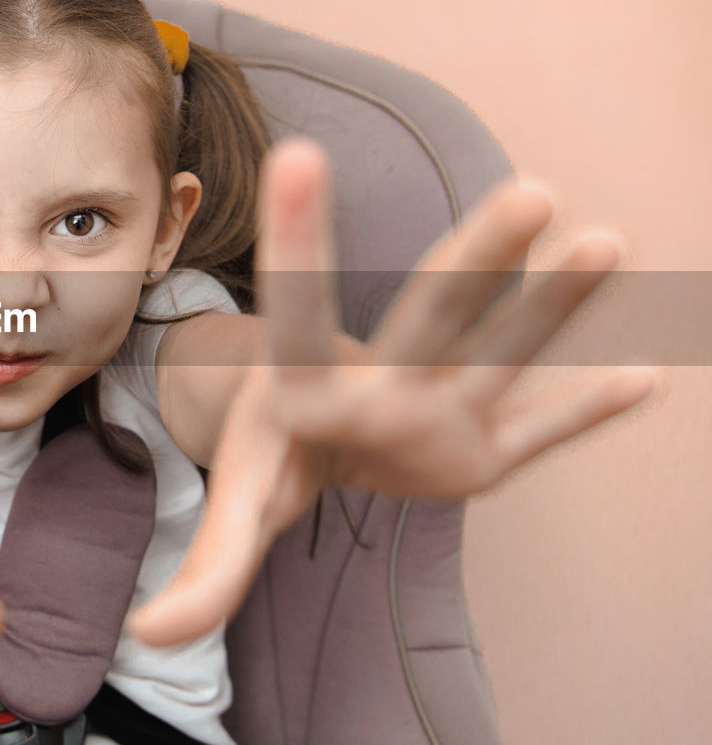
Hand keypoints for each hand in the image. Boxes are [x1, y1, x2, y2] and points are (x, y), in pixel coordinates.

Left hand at [127, 136, 660, 645]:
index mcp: (307, 386)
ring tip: (604, 240)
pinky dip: (583, 415)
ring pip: (499, 351)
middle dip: (479, 261)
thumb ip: (205, 572)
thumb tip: (148, 634)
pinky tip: (639, 383)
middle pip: (431, 317)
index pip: (294, 308)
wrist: (321, 439)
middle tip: (533, 195)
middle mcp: (382, 382)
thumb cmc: (277, 454)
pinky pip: (539, 430)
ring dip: (552, 306)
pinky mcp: (482, 448)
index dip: (295, 238)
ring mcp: (440, 409)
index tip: (298, 155)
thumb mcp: (239, 506)